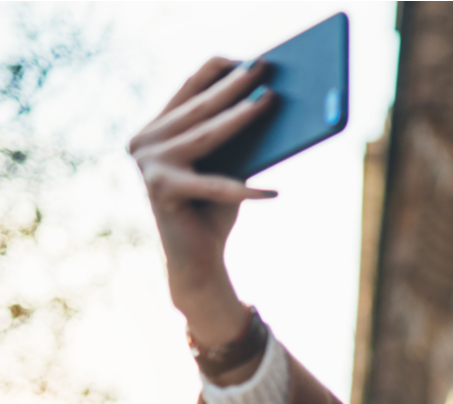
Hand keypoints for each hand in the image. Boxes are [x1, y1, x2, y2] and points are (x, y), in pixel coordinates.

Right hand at [130, 57, 275, 348]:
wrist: (198, 262)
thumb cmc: (215, 211)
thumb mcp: (229, 167)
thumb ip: (237, 139)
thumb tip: (269, 101)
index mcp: (156, 131)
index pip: (187, 92)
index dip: (215, 71)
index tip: (245, 56)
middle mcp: (144, 142)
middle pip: (198, 108)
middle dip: (234, 86)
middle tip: (264, 67)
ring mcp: (149, 164)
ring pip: (205, 135)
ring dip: (240, 117)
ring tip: (270, 102)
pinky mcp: (160, 189)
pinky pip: (213, 185)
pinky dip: (244, 190)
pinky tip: (273, 192)